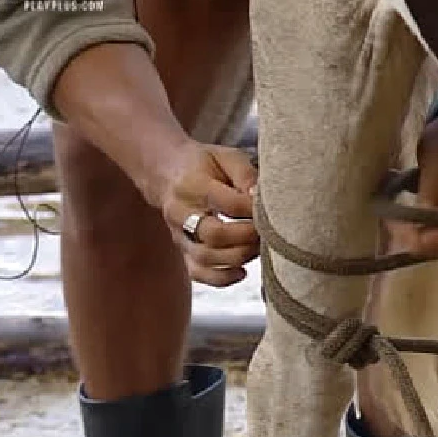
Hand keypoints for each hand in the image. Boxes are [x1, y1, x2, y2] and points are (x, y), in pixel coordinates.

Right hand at [154, 141, 260, 286]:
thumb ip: (246, 175)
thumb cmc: (204, 164)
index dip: (254, 210)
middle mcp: (181, 213)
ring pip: (205, 258)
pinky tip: (242, 272)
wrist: (166, 172)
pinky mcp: (182, 251)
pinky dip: (221, 278)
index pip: (228, 203)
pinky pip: (197, 273)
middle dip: (247, 237)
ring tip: (257, 248)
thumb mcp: (227, 157)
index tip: (271, 210)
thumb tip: (262, 199)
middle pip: (214, 235)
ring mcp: (179, 235)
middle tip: (266, 232)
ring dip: (239, 257)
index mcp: (193, 185)